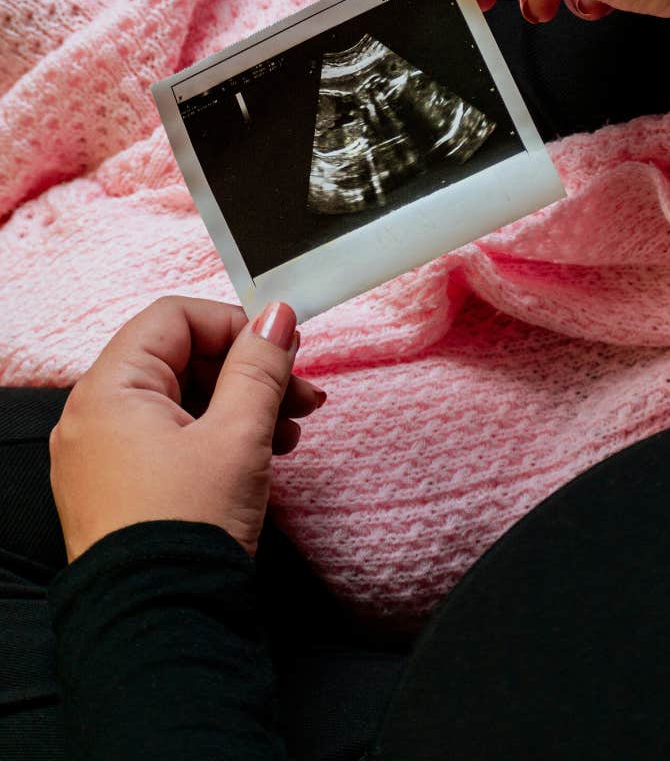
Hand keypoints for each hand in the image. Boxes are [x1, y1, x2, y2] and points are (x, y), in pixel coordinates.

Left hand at [50, 297, 324, 560]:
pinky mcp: (125, 482)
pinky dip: (220, 434)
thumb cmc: (187, 532)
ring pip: (184, 398)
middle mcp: (97, 415)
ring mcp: (107, 452)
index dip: (235, 325)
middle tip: (299, 392)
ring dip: (242, 404)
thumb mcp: (238, 435)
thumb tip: (277, 318)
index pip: (175, 318)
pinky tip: (263, 452)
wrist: (165, 624)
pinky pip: (174, 435)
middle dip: (249, 372)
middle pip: (182, 358)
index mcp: (110, 391)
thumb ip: (260, 366)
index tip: (281, 347)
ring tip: (289, 431)